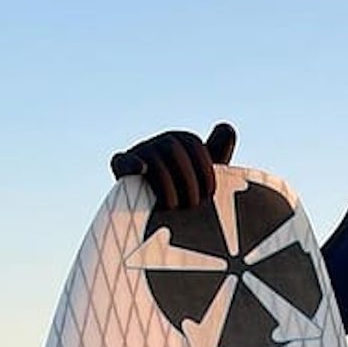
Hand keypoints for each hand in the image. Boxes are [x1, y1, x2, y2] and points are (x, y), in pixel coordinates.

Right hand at [109, 122, 236, 208]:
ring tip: (173, 206)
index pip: (193, 144)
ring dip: (166, 184)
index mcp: (181, 142)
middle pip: (173, 149)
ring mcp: (139, 153)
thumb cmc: (188, 195)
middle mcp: (160, 143)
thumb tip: (227, 127)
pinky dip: (130, 163)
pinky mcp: (120, 168)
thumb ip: (218, 152)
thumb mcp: (204, 175)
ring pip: (152, 159)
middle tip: (193, 204)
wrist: (162, 219)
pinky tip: (141, 169)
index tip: (210, 193)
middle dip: (187, 179)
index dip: (204, 169)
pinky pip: (120, 160)